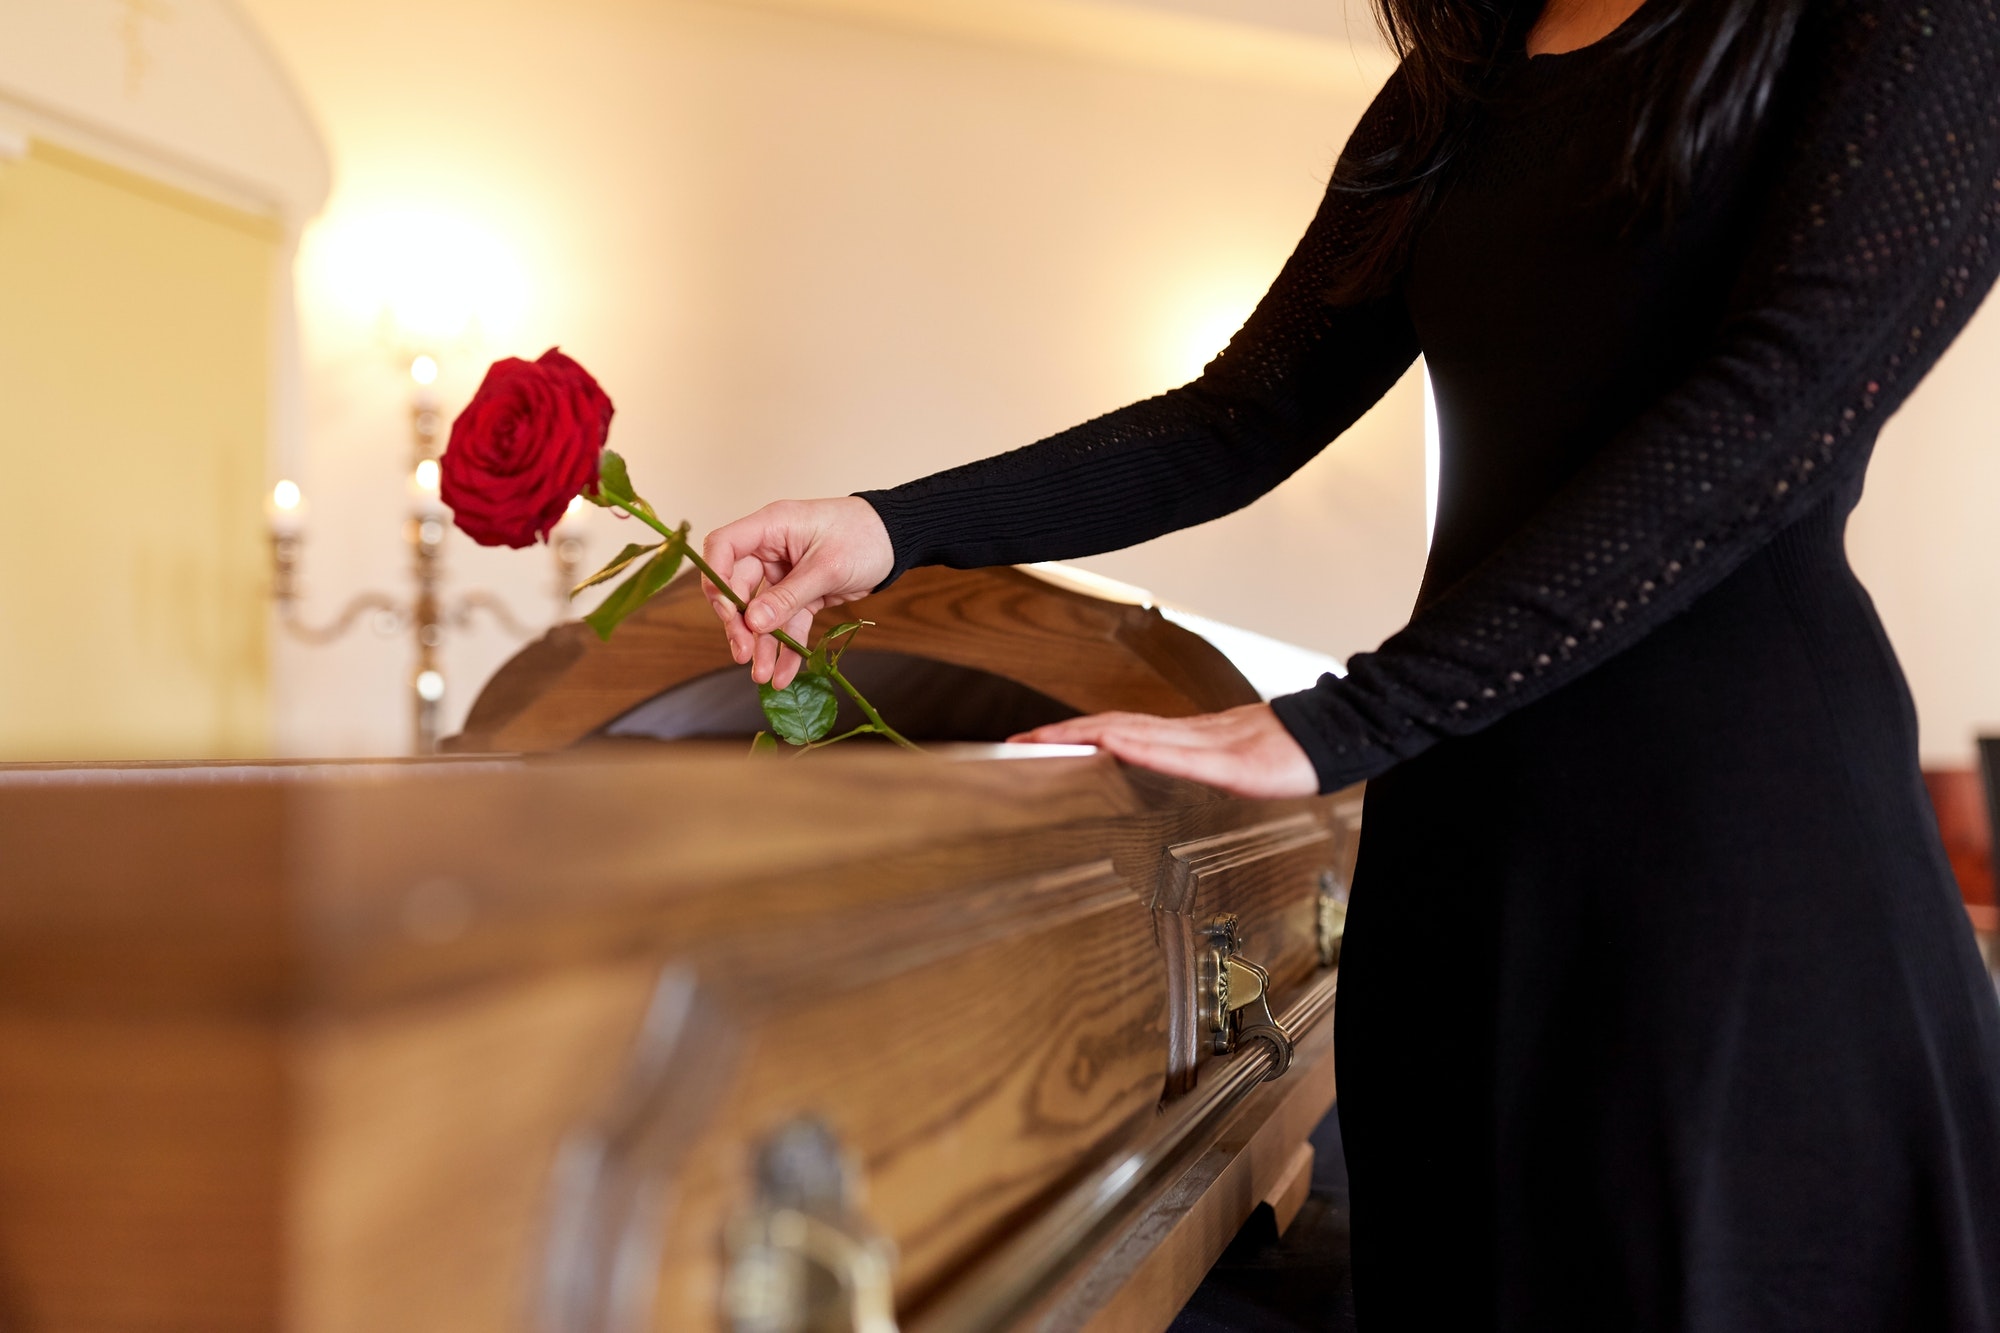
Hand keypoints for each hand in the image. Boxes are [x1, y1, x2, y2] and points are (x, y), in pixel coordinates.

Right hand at [701, 497, 893, 688]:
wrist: (898, 541)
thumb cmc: (865, 535)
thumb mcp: (827, 566)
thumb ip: (789, 595)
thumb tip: (754, 622)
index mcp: (771, 527)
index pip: (724, 547)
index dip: (716, 578)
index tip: (727, 612)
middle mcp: (771, 550)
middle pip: (738, 587)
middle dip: (739, 624)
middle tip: (743, 653)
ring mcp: (784, 574)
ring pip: (762, 613)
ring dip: (761, 644)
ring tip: (762, 675)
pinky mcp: (802, 594)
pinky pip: (787, 623)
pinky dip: (786, 647)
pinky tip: (783, 673)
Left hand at [1012, 703, 1318, 798]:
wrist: (1336, 739)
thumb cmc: (1288, 753)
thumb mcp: (1230, 765)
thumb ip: (1193, 765)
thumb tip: (1155, 769)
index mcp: (1185, 739)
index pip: (1117, 730)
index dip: (1074, 733)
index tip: (1035, 741)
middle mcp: (1188, 736)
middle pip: (1114, 726)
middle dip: (1064, 734)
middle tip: (1019, 740)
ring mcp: (1208, 746)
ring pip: (1136, 732)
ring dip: (1088, 735)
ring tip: (1048, 739)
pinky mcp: (1230, 762)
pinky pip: (1178, 753)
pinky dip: (1142, 745)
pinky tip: (1115, 743)